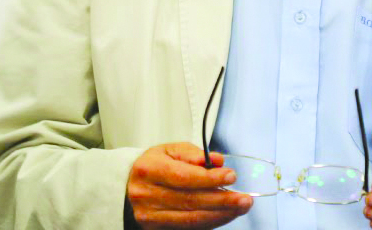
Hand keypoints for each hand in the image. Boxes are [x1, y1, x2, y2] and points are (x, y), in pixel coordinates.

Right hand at [127, 142, 251, 228]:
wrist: (127, 188)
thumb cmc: (153, 167)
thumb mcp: (169, 150)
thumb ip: (194, 154)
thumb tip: (218, 161)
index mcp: (149, 170)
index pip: (183, 176)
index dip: (209, 178)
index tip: (231, 175)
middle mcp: (147, 195)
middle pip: (190, 200)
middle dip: (222, 200)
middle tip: (245, 198)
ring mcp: (150, 216)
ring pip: (191, 219)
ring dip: (220, 214)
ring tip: (240, 207)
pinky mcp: (157, 229)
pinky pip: (189, 228)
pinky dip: (211, 222)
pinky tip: (225, 215)